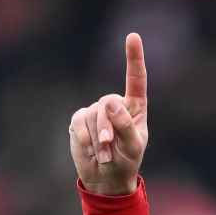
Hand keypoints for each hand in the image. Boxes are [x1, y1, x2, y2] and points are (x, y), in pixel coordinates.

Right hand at [69, 33, 148, 195]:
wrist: (106, 178)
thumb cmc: (126, 161)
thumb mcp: (132, 146)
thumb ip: (124, 124)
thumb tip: (108, 101)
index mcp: (135, 107)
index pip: (136, 79)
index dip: (134, 57)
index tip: (132, 36)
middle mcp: (115, 105)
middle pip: (108, 103)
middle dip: (107, 127)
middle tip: (108, 147)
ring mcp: (96, 111)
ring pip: (92, 114)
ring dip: (96, 138)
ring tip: (103, 155)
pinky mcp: (80, 120)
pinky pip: (79, 122)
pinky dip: (84, 138)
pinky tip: (90, 150)